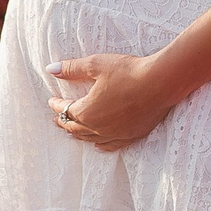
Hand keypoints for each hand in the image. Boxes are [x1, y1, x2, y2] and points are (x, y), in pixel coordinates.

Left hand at [46, 52, 177, 150]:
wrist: (160, 83)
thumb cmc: (128, 71)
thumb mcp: (96, 65)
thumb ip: (72, 69)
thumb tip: (50, 69)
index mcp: (86, 111)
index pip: (65, 110)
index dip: (56, 104)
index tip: (52, 100)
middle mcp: (98, 128)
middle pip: (75, 127)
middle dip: (64, 121)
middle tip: (57, 117)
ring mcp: (115, 134)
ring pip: (90, 139)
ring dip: (78, 134)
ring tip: (71, 130)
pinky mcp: (131, 136)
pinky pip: (110, 145)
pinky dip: (100, 145)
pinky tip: (97, 145)